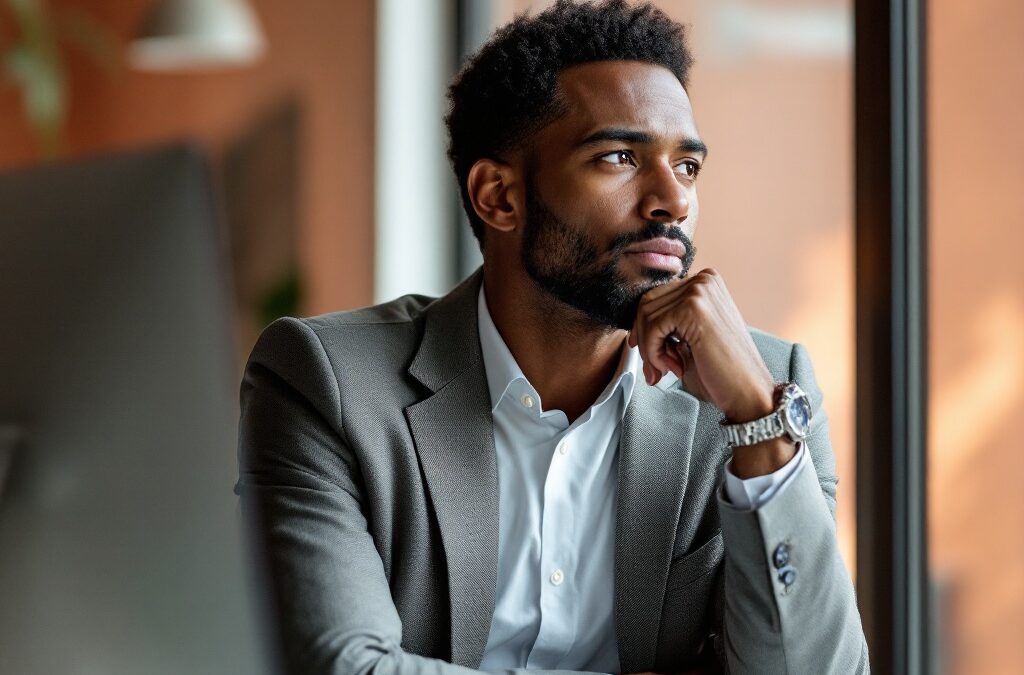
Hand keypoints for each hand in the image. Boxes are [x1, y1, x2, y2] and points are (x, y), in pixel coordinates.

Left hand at [627, 268, 773, 422]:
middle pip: (647, 303)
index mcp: (705, 283)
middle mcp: (704, 280)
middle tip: (656, 368)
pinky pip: (652, 327)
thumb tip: (631, 331)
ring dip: (650, 348)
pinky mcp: (693, 308)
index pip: (656, 297)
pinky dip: (653, 352)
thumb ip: (665, 327)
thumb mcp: (688, 341)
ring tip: (668, 368)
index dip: (645, 328)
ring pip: (646, 314)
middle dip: (645, 339)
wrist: (748, 392)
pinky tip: (672, 367)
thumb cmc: (720, 371)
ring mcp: (699, 291)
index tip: (648, 353)